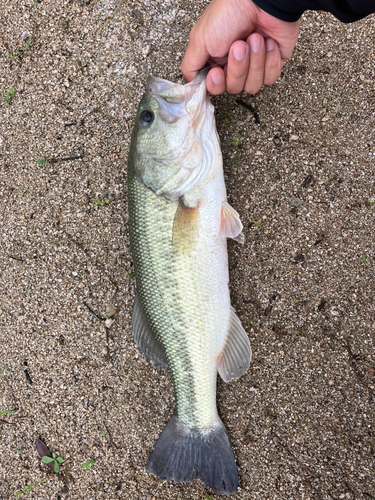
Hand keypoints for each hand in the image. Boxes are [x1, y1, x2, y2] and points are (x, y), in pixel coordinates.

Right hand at [180, 0, 298, 94]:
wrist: (263, 1)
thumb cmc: (230, 12)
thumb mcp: (199, 39)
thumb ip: (190, 65)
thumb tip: (190, 84)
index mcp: (216, 60)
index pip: (215, 88)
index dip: (217, 84)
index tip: (217, 72)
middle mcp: (234, 65)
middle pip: (234, 87)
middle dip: (238, 67)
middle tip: (239, 44)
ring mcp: (254, 65)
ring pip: (252, 86)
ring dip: (255, 61)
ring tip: (255, 38)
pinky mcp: (273, 63)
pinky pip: (270, 78)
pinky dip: (269, 60)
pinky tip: (268, 42)